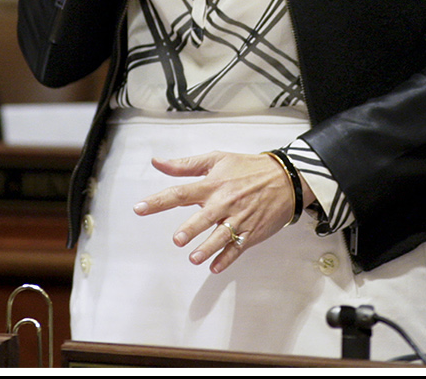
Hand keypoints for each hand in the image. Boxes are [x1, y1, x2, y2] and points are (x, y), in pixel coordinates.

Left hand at [133, 150, 297, 272]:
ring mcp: (239, 219)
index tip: (139, 208)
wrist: (286, 178)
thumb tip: (156, 162)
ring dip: (208, 248)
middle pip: (204, 218)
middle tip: (177, 239)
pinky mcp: (252, 232)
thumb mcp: (216, 159)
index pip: (180, 193)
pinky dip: (227, 258)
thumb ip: (184, 164)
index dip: (158, 201)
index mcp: (212, 185)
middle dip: (191, 229)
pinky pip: (238, 247)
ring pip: (221, 236)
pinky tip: (214, 267)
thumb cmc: (247, 168)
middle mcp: (224, 203)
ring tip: (194, 258)